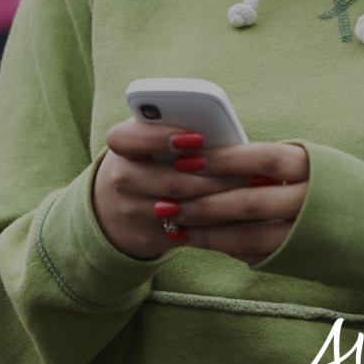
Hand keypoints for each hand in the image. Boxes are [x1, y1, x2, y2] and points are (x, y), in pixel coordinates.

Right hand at [92, 120, 308, 261]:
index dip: (160, 137)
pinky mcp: (148, 236)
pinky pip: (187, 231)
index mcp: (122, 144)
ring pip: (182, 210)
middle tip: (244, 170)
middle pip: (169, 180)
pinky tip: (236, 214)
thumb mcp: (153, 137)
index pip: (128, 138)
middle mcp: (121, 178)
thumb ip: (177, 127)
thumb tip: (221, 131)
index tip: (197, 137)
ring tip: (247, 190)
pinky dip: (214, 223)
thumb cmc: (149, 157)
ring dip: (218, 201)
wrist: (116, 204)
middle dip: (211, 177)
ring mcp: (132, 210)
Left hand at [160, 141, 309, 264]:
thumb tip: (218, 157)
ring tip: (177, 226)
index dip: (223, 158)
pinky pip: (257, 256)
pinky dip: (228, 248)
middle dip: (204, 202)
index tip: (186, 157)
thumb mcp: (317, 163)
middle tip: (169, 200)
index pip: (262, 158)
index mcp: (314, 167)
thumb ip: (275, 162)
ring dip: (209, 233)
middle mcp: (313, 202)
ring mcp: (308, 237)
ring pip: (249, 237)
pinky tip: (204, 241)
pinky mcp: (302, 263)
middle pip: (250, 202)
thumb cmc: (342, 186)